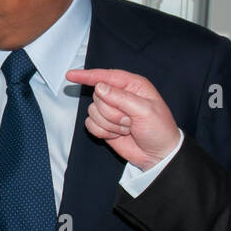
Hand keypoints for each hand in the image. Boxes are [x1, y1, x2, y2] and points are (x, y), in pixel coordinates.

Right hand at [65, 68, 180, 169]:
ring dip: (110, 124)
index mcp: (132, 86)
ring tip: (127, 128)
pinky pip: (91, 125)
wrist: (158, 155)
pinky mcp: (105, 125)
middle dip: (112, 112)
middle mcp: (120, 96)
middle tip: (129, 120)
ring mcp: (111, 111)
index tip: (71, 75)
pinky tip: (118, 134)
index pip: (106, 76)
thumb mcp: (145, 111)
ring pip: (93, 111)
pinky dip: (103, 132)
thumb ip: (121, 97)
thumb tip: (99, 87)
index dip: (87, 75)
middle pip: (98, 96)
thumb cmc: (159, 130)